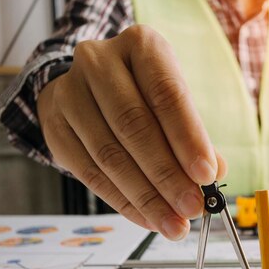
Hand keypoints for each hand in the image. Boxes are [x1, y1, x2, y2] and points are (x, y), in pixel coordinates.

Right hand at [37, 25, 226, 239]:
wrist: (89, 88)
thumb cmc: (143, 94)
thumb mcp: (173, 102)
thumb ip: (194, 136)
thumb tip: (214, 174)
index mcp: (140, 46)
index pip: (166, 94)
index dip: (188, 138)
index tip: (207, 176)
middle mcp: (98, 62)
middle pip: (134, 126)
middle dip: (167, 175)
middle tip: (192, 208)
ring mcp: (70, 93)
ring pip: (109, 155)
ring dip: (146, 197)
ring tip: (174, 223)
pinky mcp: (54, 126)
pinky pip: (89, 173)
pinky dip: (123, 202)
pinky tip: (147, 218)